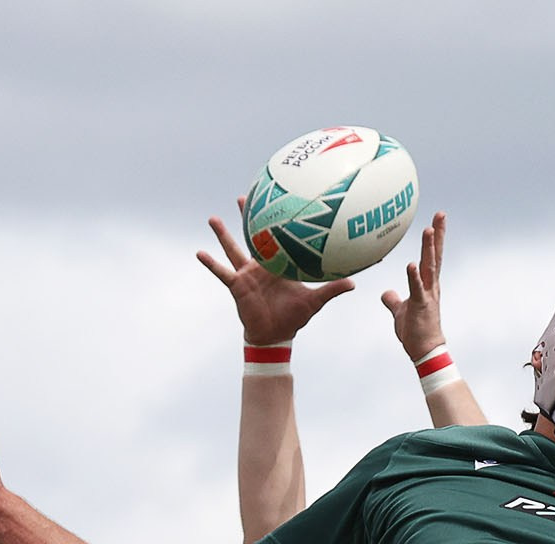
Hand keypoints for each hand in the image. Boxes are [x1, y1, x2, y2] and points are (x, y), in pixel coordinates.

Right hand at [199, 201, 354, 346]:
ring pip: (233, 250)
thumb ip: (332, 289)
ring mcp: (246, 275)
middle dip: (248, 218)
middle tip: (243, 196)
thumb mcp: (314, 300)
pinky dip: (211, 264)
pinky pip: (222, 273)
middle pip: (253, 237)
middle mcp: (260, 266)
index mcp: (278, 265)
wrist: (274, 336)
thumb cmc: (293, 318)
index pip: (277, 238)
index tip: (276, 201)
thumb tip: (354, 283)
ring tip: (212, 218)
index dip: (276, 222)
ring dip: (223, 235)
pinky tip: (200, 253)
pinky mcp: (237, 286)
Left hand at [380, 211, 452, 361]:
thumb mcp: (401, 312)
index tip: (435, 220)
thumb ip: (393, 300)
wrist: (425, 350)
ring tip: (428, 230)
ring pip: (429, 267)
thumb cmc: (415, 331)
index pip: (431, 257)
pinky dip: (413, 276)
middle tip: (440, 214)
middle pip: (435, 255)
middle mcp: (431, 286)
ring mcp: (427, 295)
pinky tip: (411, 264)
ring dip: (429, 248)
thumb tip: (386, 293)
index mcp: (427, 285)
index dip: (434, 239)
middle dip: (437, 234)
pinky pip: (417, 288)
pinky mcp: (421, 306)